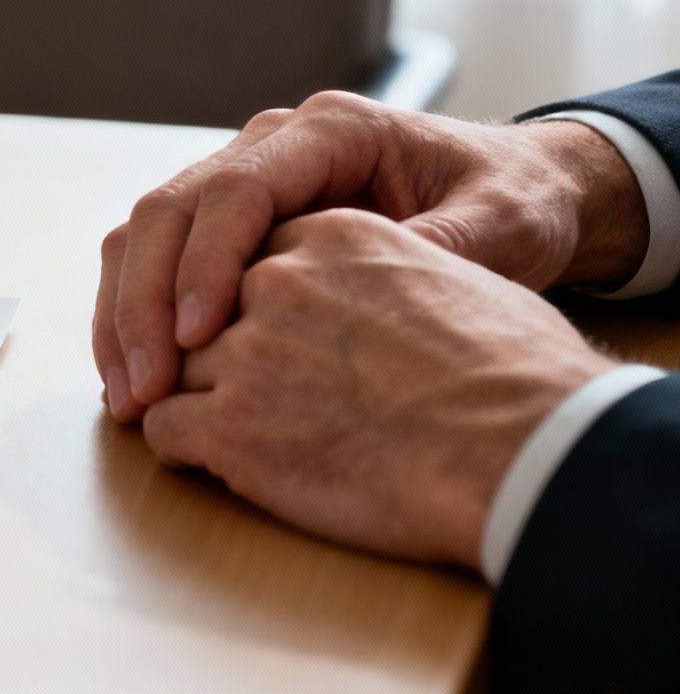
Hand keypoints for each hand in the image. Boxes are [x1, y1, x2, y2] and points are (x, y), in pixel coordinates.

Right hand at [94, 91, 646, 421]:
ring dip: (124, 315)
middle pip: (169, 209)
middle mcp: (271, 145)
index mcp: (331, 131)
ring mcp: (240, 180)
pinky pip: (157, 261)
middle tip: (144, 386)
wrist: (516, 189)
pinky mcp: (227, 224)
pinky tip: (140, 379)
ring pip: (145, 234)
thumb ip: (444, 251)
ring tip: (128, 397)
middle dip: (143, 301)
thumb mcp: (503, 225)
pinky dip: (137, 320)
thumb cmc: (513, 202)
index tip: (197, 338)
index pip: (237, 189)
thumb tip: (374, 298)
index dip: (205, 262)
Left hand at [141, 209, 613, 568]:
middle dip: (184, 338)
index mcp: (335, 236)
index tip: (233, 322)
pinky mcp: (231, 426)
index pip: (252, 252)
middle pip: (200, 301)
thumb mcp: (458, 276)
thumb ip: (393, 269)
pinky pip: (166, 427)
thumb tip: (384, 300)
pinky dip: (173, 443)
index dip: (237, 292)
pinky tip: (197, 457)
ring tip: (186, 418)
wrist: (527, 448)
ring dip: (177, 391)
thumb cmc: (521, 377)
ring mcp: (246, 351)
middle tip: (177, 373)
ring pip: (172, 362)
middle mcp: (279, 282)